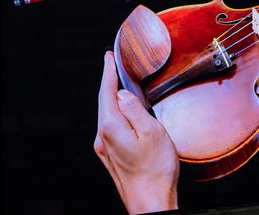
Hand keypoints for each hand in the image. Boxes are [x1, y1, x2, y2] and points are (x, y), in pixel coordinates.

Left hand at [95, 52, 178, 213]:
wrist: (150, 203)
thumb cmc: (155, 171)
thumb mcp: (152, 131)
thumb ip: (135, 109)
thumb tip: (123, 94)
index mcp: (111, 127)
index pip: (107, 91)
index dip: (108, 72)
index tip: (108, 57)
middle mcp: (103, 137)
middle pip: (104, 102)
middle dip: (108, 83)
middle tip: (111, 65)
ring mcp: (105, 149)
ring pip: (107, 116)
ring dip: (113, 99)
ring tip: (119, 85)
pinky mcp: (111, 157)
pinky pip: (111, 128)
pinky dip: (116, 114)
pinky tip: (124, 114)